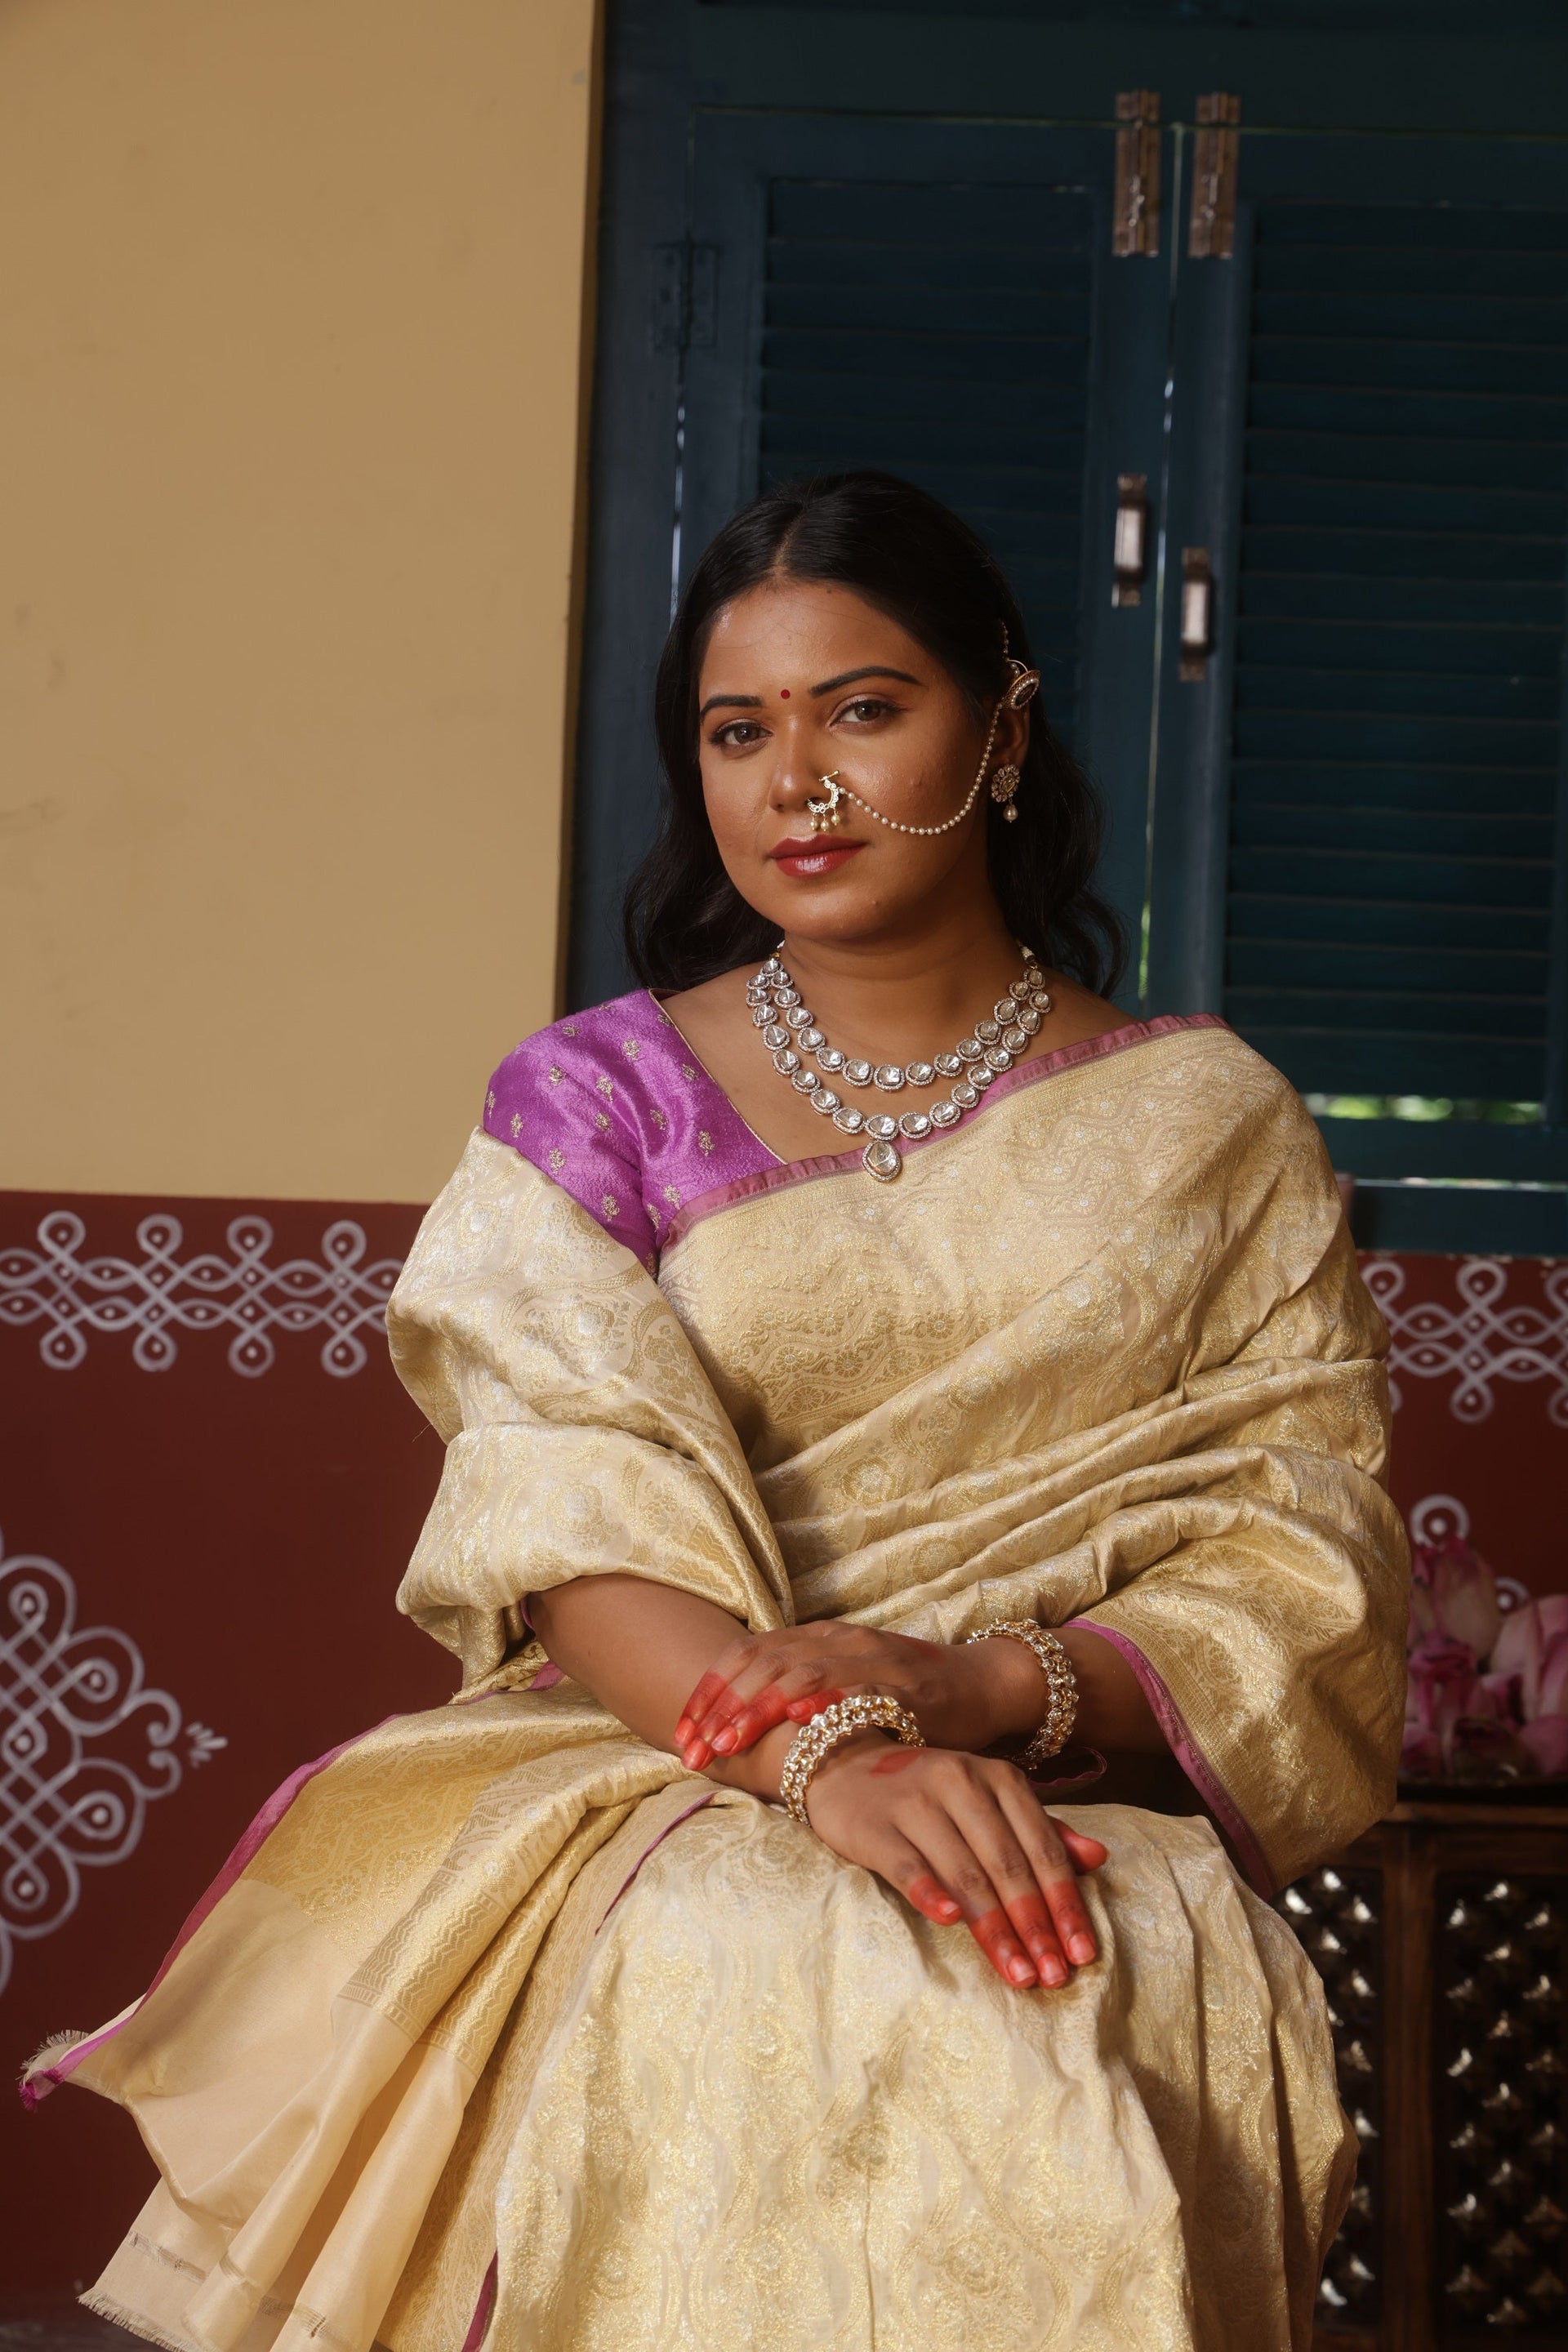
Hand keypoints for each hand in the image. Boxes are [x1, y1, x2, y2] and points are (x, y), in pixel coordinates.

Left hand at [675, 1621, 1040, 1769]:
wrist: (980, 1686)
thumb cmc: (906, 1697)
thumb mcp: (844, 1686)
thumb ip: (799, 1695)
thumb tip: (738, 1727)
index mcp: (817, 1637)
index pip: (748, 1655)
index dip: (710, 1692)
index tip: (681, 1733)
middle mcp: (838, 1640)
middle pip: (763, 1664)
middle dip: (720, 1708)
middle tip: (691, 1748)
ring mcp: (871, 1658)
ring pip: (800, 1674)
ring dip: (757, 1709)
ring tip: (726, 1743)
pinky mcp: (903, 1683)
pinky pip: (858, 1689)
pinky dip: (824, 1702)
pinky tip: (798, 1720)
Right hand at [804, 1735, 1106, 1990]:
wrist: (845, 1764)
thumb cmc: (929, 1793)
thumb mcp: (989, 1800)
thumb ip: (1041, 1829)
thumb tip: (1099, 1858)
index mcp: (999, 1778)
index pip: (1042, 1849)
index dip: (1064, 1903)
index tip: (1081, 1955)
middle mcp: (961, 1784)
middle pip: (1007, 1865)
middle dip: (1035, 1926)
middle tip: (1054, 1977)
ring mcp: (916, 1803)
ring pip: (965, 1871)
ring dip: (995, 1927)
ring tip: (1017, 1973)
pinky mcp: (875, 1825)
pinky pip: (907, 1863)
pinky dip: (929, 1891)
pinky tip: (949, 1921)